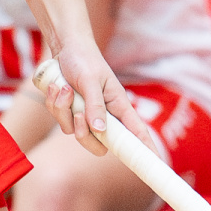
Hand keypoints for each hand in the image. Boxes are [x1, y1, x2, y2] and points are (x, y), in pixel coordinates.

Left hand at [36, 40, 145, 158]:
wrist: (64, 47)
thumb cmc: (84, 59)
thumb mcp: (90, 80)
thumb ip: (95, 105)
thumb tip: (100, 130)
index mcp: (118, 106)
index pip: (137, 132)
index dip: (147, 148)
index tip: (155, 163)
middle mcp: (104, 115)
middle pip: (99, 145)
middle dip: (83, 134)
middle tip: (78, 114)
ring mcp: (86, 115)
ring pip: (74, 132)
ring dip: (63, 109)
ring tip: (63, 87)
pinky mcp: (70, 112)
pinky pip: (60, 119)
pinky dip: (54, 104)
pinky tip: (56, 86)